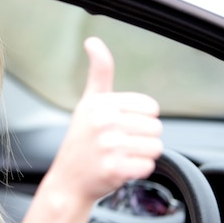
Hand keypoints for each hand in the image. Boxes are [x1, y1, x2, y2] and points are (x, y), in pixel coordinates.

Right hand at [49, 37, 161, 203]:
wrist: (67, 181)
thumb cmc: (81, 140)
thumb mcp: (88, 103)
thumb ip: (99, 72)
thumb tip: (93, 41)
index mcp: (100, 103)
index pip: (151, 107)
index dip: (140, 119)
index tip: (120, 127)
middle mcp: (103, 122)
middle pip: (155, 127)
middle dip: (142, 138)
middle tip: (118, 145)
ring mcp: (108, 146)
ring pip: (155, 147)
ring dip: (141, 155)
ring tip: (119, 156)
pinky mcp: (114, 169)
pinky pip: (148, 166)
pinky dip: (137, 171)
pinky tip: (119, 169)